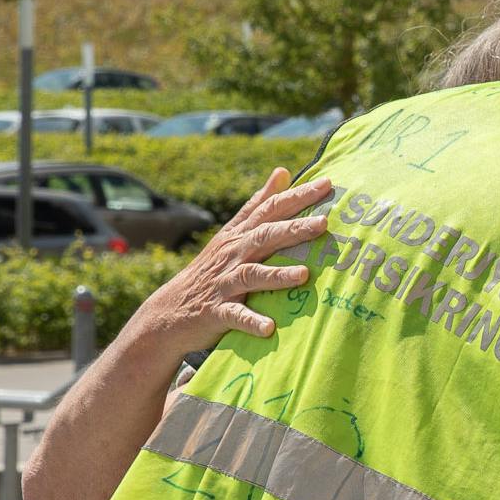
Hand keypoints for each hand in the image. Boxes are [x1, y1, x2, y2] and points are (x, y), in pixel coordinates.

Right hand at [123, 168, 331, 354]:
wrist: (172, 310)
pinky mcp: (216, 311)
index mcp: (239, 235)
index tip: (327, 184)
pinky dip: (251, 321)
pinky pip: (235, 316)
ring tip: (303, 275)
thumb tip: (283, 171)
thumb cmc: (214, 269)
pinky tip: (270, 328)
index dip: (297, 196)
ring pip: (252, 275)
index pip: (270, 208)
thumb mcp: (233, 233)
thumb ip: (259, 205)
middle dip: (294, 229)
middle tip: (324, 223)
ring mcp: (224, 283)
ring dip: (277, 275)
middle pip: (265, 236)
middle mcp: (233, 254)